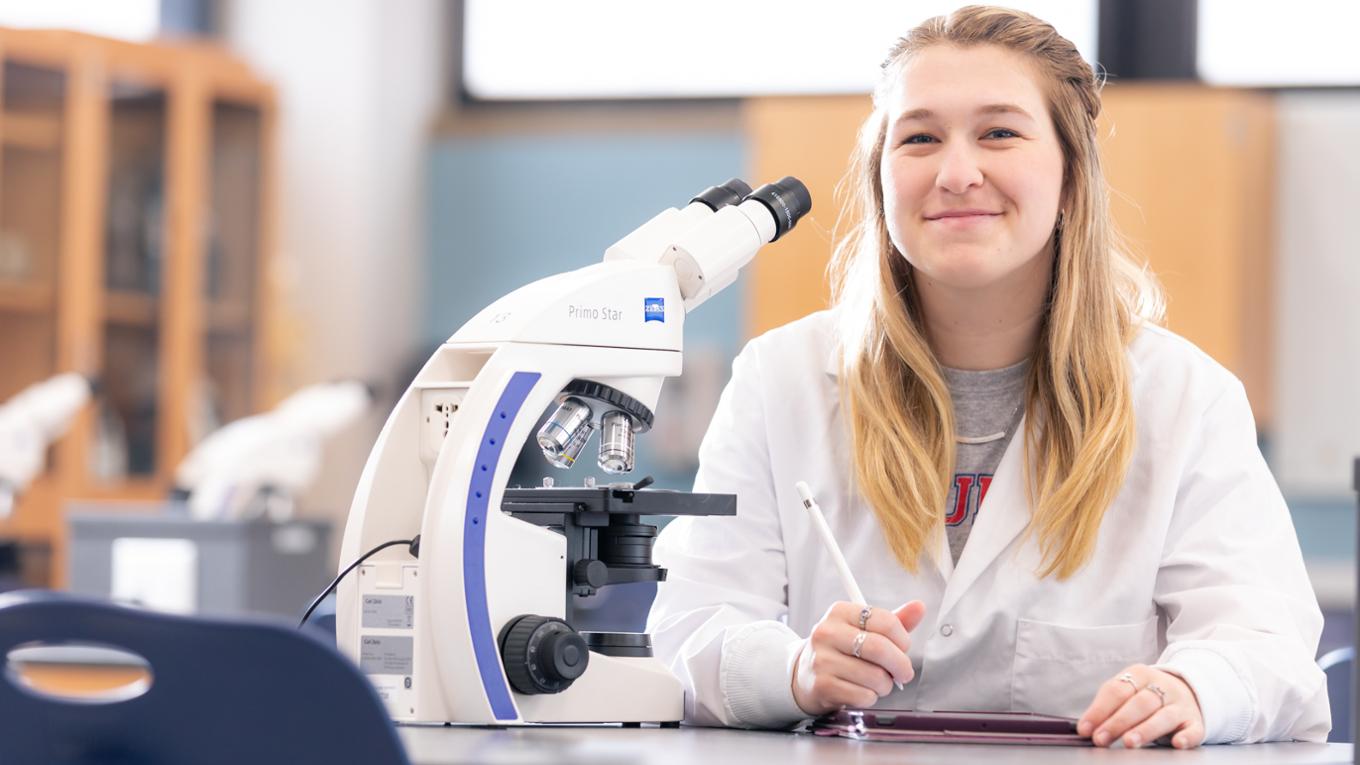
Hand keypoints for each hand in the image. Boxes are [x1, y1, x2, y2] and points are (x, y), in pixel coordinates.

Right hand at [791, 600, 926, 714]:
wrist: (805, 674)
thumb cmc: (841, 650)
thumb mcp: (863, 629)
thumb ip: (893, 621)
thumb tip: (919, 607)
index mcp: (839, 612)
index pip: (885, 621)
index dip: (902, 638)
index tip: (904, 648)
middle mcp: (827, 632)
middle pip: (880, 648)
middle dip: (901, 665)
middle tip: (904, 672)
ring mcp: (822, 659)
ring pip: (875, 676)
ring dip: (885, 684)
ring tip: (877, 682)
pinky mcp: (822, 685)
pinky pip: (864, 696)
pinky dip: (871, 697)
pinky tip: (861, 690)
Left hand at [1077, 664, 1204, 748]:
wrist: (1188, 690)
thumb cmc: (1147, 695)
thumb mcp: (1127, 692)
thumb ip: (1108, 707)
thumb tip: (1086, 728)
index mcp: (1140, 674)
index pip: (1117, 690)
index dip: (1099, 710)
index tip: (1085, 729)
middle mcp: (1162, 687)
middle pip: (1139, 703)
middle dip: (1118, 722)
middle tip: (1101, 739)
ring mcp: (1181, 704)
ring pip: (1164, 716)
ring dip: (1145, 730)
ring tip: (1129, 742)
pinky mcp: (1195, 722)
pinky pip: (1193, 729)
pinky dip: (1186, 736)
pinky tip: (1176, 743)